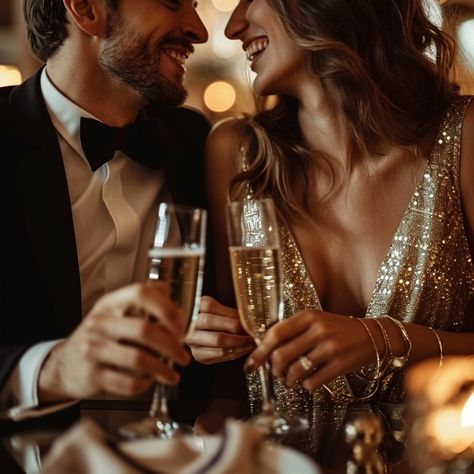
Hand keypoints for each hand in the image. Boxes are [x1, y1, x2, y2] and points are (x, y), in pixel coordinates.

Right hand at [38, 282, 190, 402]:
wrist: (63, 364)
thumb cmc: (102, 337)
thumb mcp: (117, 314)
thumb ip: (148, 309)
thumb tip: (180, 313)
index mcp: (111, 303)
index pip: (142, 293)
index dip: (166, 308)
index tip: (181, 325)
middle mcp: (100, 322)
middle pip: (144, 330)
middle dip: (172, 346)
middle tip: (184, 357)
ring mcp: (93, 348)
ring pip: (138, 359)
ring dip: (163, 370)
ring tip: (172, 375)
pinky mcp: (91, 375)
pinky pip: (127, 383)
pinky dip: (143, 384)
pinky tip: (148, 382)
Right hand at [185, 296, 253, 363]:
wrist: (207, 336)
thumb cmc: (219, 321)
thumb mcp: (221, 311)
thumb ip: (231, 314)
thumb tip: (250, 320)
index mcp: (195, 306)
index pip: (210, 307)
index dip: (229, 313)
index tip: (246, 320)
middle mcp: (190, 323)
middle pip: (211, 322)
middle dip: (234, 327)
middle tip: (250, 333)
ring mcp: (192, 340)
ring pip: (216, 339)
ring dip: (237, 342)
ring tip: (249, 342)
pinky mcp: (197, 355)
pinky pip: (218, 354)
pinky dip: (234, 352)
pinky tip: (242, 350)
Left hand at [245, 310, 378, 391]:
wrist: (372, 335)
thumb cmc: (337, 329)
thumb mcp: (315, 321)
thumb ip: (293, 330)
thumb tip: (265, 349)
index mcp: (308, 316)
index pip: (276, 333)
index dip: (260, 350)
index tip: (251, 363)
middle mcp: (318, 330)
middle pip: (281, 355)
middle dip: (273, 369)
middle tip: (275, 373)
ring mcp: (330, 348)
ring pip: (295, 370)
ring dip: (288, 380)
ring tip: (290, 380)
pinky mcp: (340, 365)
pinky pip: (312, 382)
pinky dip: (305, 386)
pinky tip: (308, 382)